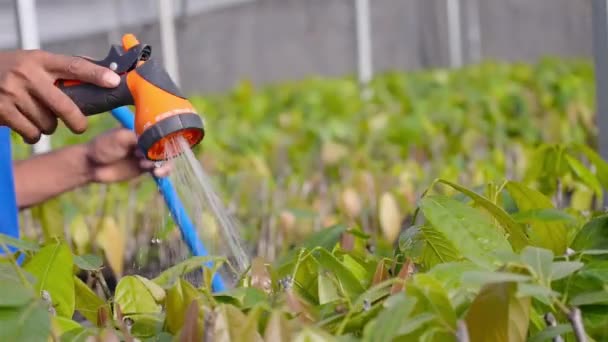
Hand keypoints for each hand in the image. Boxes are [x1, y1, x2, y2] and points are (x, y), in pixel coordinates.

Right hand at [0, 49, 119, 142]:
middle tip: (79, 126)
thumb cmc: (13, 70)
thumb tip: (106, 73)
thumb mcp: (35, 62)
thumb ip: (64, 69)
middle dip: (77, 121)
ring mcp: (13, 93)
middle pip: (65, 106)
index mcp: (40, 60)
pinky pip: (32, 133)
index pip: (74, 66)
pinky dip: (33, 134)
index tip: (115, 81)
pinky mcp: (3, 111)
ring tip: (38, 116)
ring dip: (47, 125)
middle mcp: (27, 75)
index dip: (96, 74)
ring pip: (48, 123)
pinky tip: (26, 125)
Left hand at [86, 128, 170, 182]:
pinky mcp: (145, 168)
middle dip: (163, 152)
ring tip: (153, 168)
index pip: (160, 130)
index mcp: (141, 129)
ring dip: (164, 163)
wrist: (92, 165)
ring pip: (165, 158)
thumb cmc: (103, 146)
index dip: (164, 137)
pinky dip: (162, 171)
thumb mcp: (120, 138)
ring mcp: (147, 154)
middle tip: (150, 158)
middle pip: (165, 145)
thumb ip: (137, 137)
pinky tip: (157, 173)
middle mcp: (146, 141)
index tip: (158, 144)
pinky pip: (159, 169)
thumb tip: (154, 141)